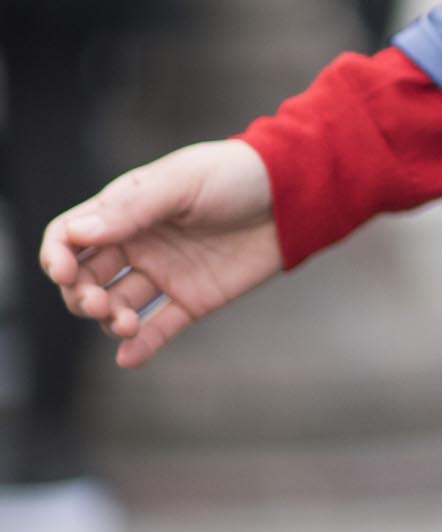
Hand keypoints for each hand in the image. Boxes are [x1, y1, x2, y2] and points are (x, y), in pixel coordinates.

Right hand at [40, 141, 282, 370]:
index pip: (71, 236)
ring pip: (117, 307)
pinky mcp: (193, 299)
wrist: (294, 195)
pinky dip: (141, 346)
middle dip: (81, 296)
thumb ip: (133, 209)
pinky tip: (130, 357)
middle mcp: (138, 244)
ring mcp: (165, 274)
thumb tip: (77, 234)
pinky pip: (159, 328)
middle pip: (86, 279)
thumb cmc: (235, 174)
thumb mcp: (183, 182)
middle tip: (99, 304)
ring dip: (110, 321)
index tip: (65, 273)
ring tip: (126, 325)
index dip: (58, 256)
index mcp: (126, 210)